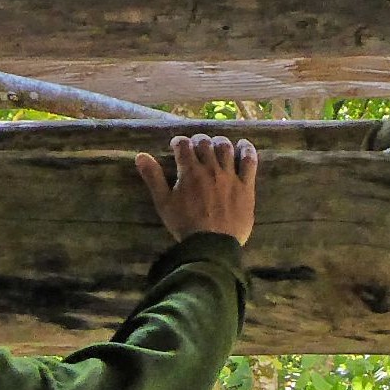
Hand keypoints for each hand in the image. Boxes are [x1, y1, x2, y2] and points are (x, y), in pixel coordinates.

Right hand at [137, 134, 258, 246]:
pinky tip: (243, 145)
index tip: (177, 146)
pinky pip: (249, 162)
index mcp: (189, 171)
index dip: (179, 142)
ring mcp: (229, 177)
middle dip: (198, 142)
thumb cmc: (185, 227)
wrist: (212, 248)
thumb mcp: (164, 204)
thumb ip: (153, 178)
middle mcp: (210, 169)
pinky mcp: (245, 187)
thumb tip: (140, 156)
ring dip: (219, 143)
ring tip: (216, 146)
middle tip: (197, 148)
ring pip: (225, 148)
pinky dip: (247, 150)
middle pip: (204, 143)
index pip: (183, 144)